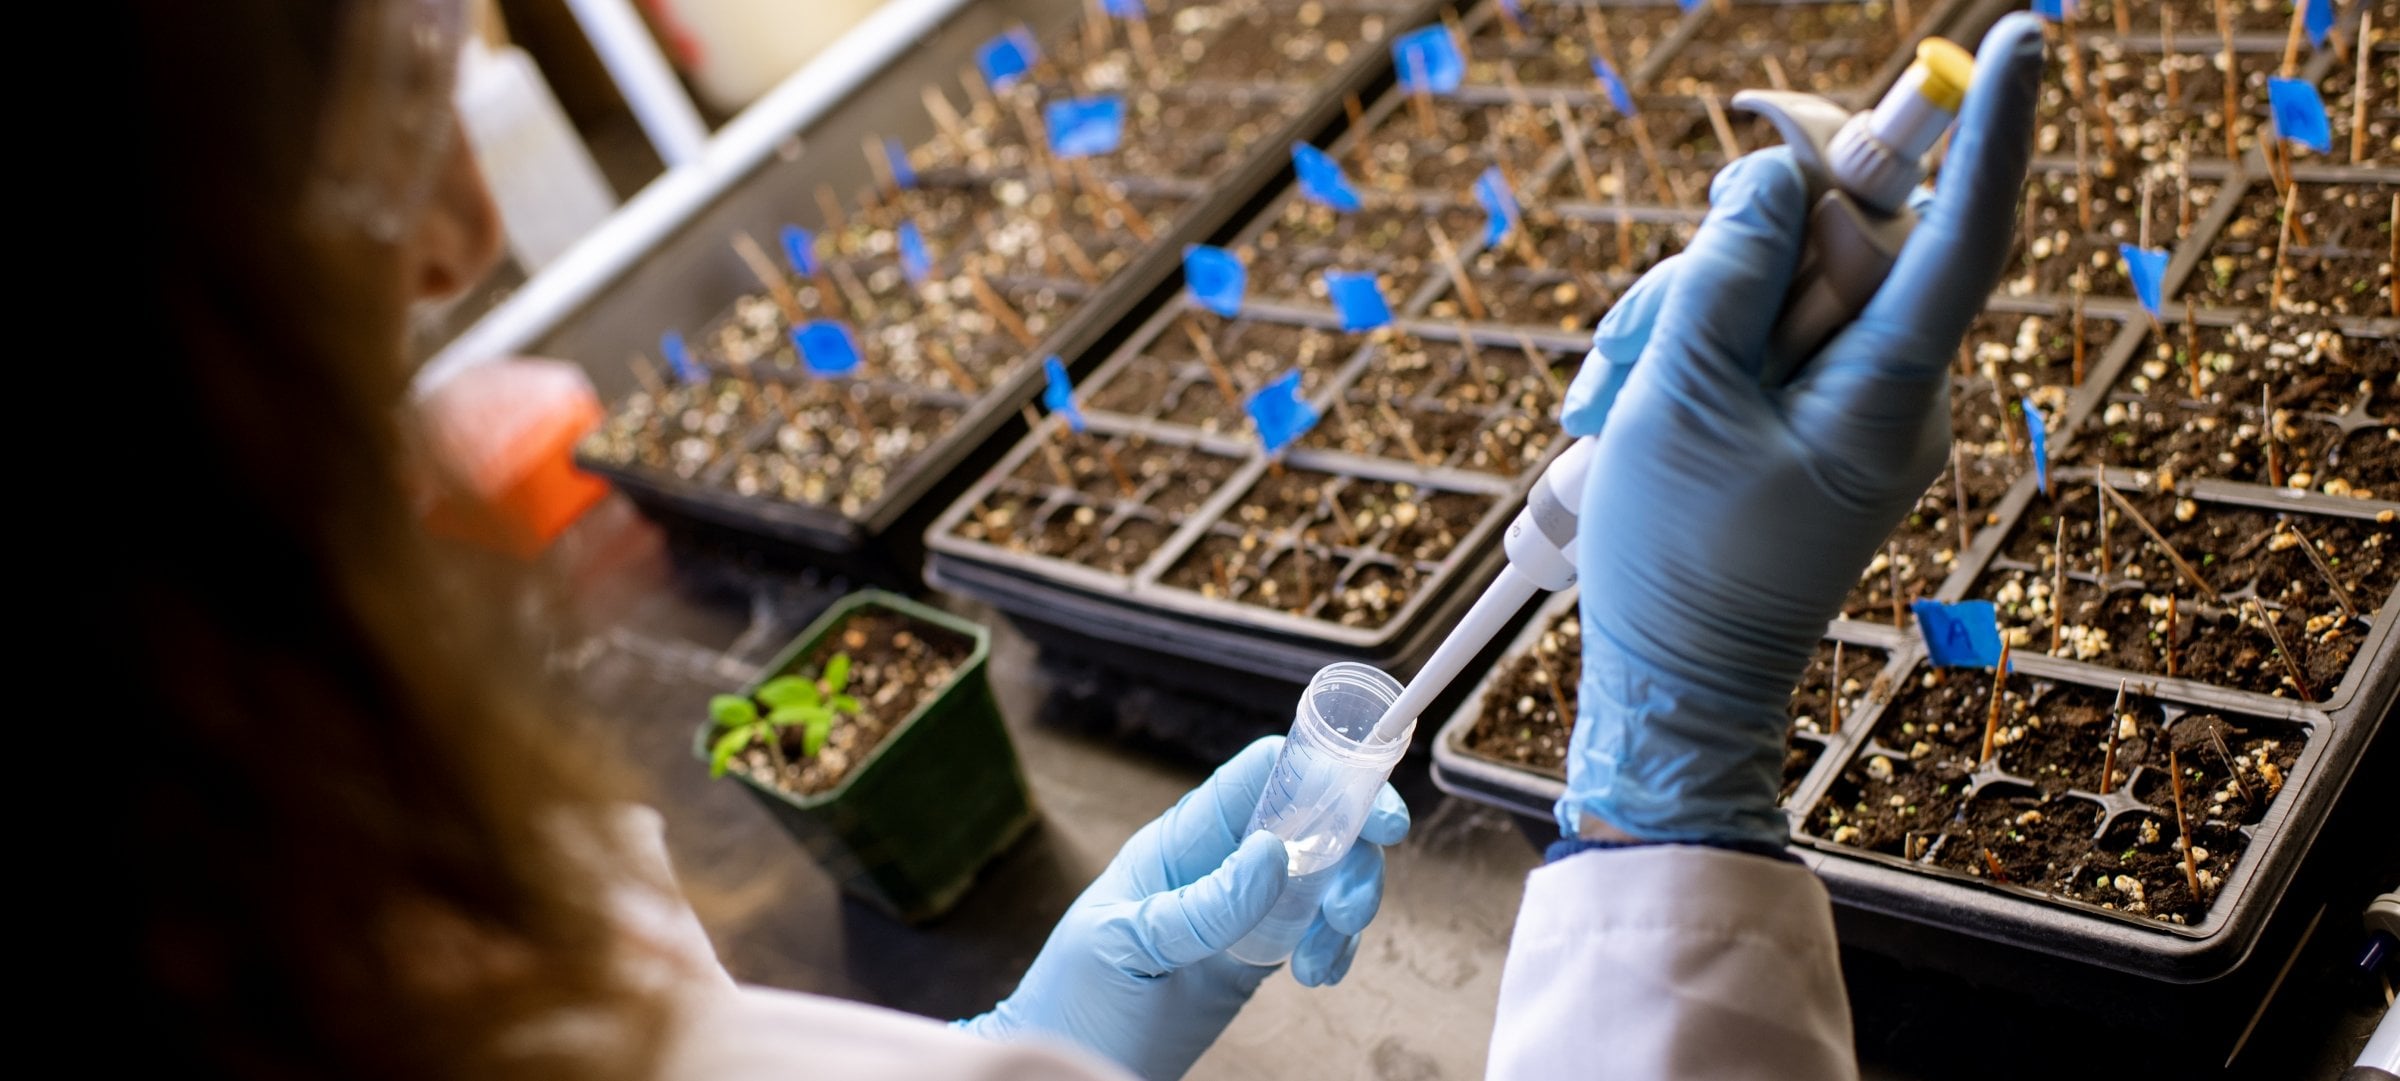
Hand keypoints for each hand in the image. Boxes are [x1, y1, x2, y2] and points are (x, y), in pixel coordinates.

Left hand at [958, 736, 1409, 1080]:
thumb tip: (1273, 853)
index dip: (1324, 771)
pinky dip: (1336, 946)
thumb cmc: (1076, 997)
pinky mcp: (1261, 950)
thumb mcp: (1128, 944)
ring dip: (1348, 906)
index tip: (1372, 806)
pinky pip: (1318, 929)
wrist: (1074, 1065)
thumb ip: (1201, 904)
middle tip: (1352, 908)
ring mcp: (1246, 904)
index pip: (1264, 773)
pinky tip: (1320, 975)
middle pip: (1315, 822)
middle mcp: (1223, 859)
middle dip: (1354, 853)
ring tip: (1323, 958)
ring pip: (1328, 875)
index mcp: (1185, 838)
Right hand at [1555, 17, 2043, 846]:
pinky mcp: (1813, 424)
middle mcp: (1895, 388)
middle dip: (1731, 254)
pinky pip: (1766, 341)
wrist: (1676, 684)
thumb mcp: (1679, 394)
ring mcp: (1855, 408)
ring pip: (1786, 288)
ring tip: (1616, 396)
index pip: (1963, 234)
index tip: (2023, 40)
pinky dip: (1695, 351)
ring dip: (1690, 312)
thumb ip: (1728, 269)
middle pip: (1838, 246)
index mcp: (1887, 388)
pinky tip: (1635, 402)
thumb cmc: (1679, 555)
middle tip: (1640, 329)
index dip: (1994, 132)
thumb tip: (1778, 175)